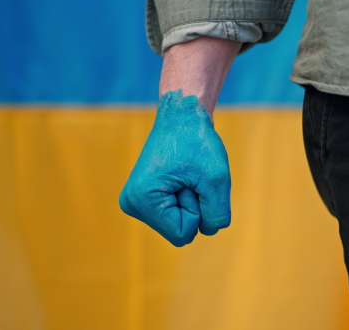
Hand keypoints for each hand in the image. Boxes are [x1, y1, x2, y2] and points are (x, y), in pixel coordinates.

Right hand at [119, 90, 230, 245]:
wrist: (182, 114)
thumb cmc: (197, 141)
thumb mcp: (217, 179)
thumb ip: (217, 214)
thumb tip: (209, 231)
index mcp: (141, 200)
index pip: (183, 234)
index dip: (198, 210)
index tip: (191, 180)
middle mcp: (131, 204)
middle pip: (179, 232)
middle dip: (194, 206)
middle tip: (189, 175)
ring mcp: (135, 203)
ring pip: (179, 224)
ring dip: (192, 201)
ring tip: (185, 174)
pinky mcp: (144, 199)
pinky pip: (176, 216)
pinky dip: (187, 199)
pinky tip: (181, 177)